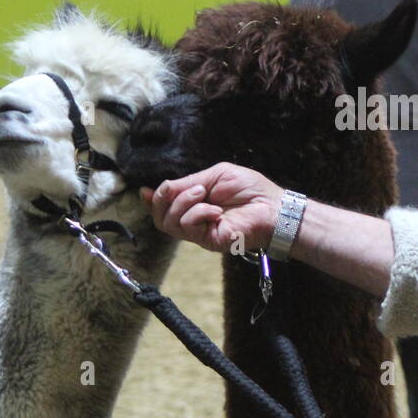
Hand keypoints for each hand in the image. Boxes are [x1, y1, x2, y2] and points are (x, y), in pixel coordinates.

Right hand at [141, 162, 282, 253]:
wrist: (272, 206)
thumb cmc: (251, 189)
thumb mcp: (214, 176)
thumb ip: (186, 183)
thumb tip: (155, 188)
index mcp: (195, 203)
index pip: (164, 207)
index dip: (152, 200)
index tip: (145, 191)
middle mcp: (194, 220)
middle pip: (160, 217)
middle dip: (164, 198)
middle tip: (186, 187)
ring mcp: (201, 233)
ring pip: (170, 222)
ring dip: (184, 202)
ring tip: (205, 195)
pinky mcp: (208, 241)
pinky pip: (188, 227)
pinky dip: (198, 213)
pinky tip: (215, 211)